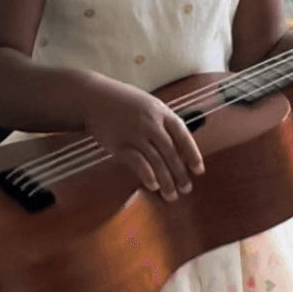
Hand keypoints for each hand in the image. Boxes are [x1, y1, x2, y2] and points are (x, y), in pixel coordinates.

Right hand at [82, 75, 204, 201]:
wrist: (93, 97)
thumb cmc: (122, 101)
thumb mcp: (147, 104)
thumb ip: (162, 122)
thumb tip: (177, 147)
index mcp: (160, 111)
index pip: (183, 135)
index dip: (193, 154)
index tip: (198, 170)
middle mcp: (150, 123)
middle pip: (171, 152)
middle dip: (180, 173)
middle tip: (186, 188)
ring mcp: (134, 133)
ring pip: (156, 160)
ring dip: (166, 180)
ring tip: (170, 194)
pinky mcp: (119, 144)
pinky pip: (137, 162)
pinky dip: (147, 174)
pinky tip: (152, 185)